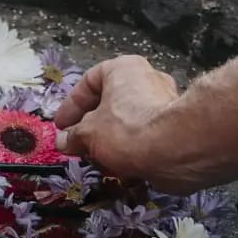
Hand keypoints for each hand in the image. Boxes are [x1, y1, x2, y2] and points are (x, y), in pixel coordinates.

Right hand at [56, 55, 178, 177]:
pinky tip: (119, 168)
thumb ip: (73, 136)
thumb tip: (63, 141)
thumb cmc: (126, 129)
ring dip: (111, 141)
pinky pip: (145, 136)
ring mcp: (165, 103)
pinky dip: (131, 150)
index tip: (61, 126)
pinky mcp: (176, 127)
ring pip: (128, 121)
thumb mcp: (88, 133)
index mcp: (124, 69)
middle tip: (78, 145)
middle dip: (91, 126)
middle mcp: (146, 79)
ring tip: (97, 160)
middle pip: (110, 102)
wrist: (174, 150)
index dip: (71, 106)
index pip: (89, 81)